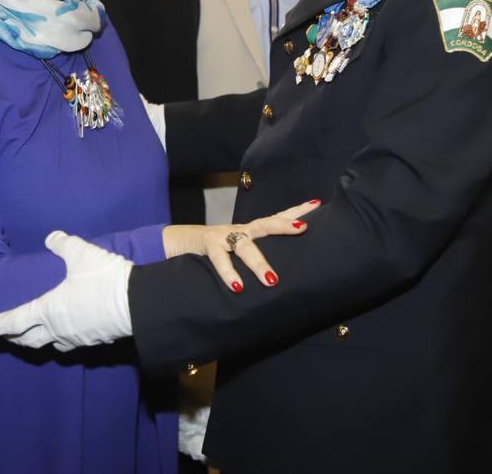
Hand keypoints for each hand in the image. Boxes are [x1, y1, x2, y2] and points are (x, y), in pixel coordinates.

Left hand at [0, 231, 131, 350]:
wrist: (138, 303)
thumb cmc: (104, 279)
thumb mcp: (82, 253)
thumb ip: (63, 244)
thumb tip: (52, 238)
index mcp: (48, 309)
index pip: (14, 320)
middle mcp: (58, 328)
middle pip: (29, 340)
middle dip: (15, 337)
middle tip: (7, 334)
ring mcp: (77, 338)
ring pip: (52, 344)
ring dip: (41, 339)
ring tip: (37, 334)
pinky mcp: (95, 341)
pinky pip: (72, 343)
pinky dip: (64, 338)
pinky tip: (70, 330)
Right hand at [163, 199, 319, 292]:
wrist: (174, 242)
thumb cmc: (212, 251)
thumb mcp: (236, 252)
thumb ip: (254, 260)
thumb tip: (279, 280)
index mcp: (250, 231)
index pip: (276, 218)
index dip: (296, 211)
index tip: (317, 203)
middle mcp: (240, 231)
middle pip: (266, 223)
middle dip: (284, 224)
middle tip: (303, 228)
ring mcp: (223, 236)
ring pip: (244, 246)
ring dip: (258, 263)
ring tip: (271, 280)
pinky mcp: (207, 245)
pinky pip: (219, 259)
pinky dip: (228, 273)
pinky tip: (238, 287)